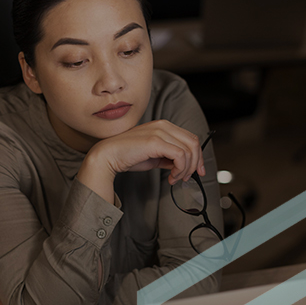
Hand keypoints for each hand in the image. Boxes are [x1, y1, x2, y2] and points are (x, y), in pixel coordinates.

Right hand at [77, 120, 204, 202]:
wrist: (108, 156)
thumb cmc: (127, 156)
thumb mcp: (154, 157)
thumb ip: (168, 158)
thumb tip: (182, 166)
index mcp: (163, 126)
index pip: (190, 138)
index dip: (197, 156)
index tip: (197, 171)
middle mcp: (163, 125)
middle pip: (193, 143)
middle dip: (195, 163)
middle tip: (188, 177)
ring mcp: (159, 132)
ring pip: (189, 150)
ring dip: (186, 169)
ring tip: (175, 178)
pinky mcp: (155, 141)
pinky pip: (180, 156)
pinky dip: (180, 169)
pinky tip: (171, 177)